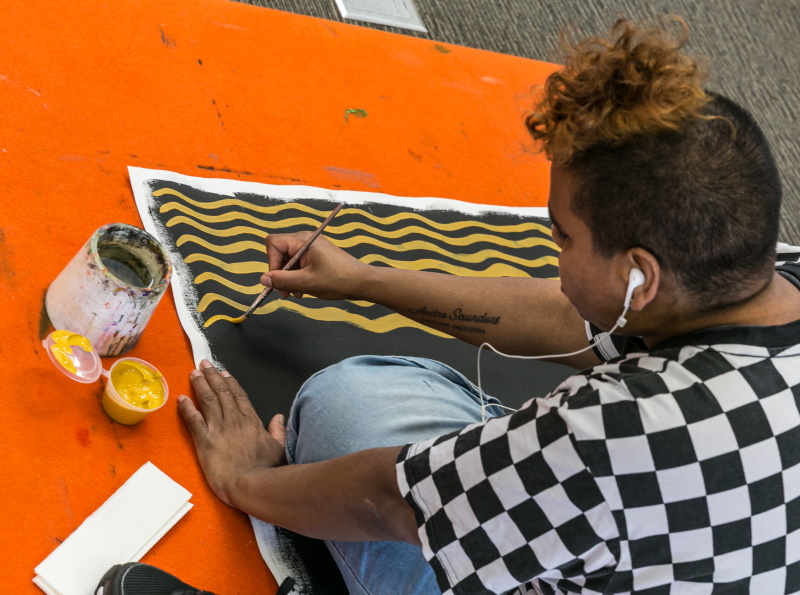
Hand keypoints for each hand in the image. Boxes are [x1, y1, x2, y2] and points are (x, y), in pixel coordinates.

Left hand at [178, 360, 286, 506]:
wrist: (252, 484)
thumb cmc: (268, 470)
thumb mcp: (279, 448)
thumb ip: (278, 431)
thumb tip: (279, 417)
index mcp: (252, 421)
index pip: (239, 396)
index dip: (230, 382)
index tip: (223, 372)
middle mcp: (234, 420)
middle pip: (222, 393)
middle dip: (213, 377)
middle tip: (204, 364)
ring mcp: (219, 429)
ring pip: (208, 400)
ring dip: (200, 385)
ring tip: (193, 373)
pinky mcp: (205, 441)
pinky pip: (194, 420)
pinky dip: (187, 408)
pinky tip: (181, 399)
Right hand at [262, 232, 367, 299]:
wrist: (361, 283)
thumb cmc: (337, 280)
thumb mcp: (307, 282)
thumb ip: (283, 280)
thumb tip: (263, 279)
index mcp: (303, 240)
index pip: (273, 243)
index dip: (271, 262)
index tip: (278, 280)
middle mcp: (305, 241)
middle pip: (279, 253)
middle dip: (280, 274)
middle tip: (285, 292)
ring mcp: (310, 249)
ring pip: (288, 262)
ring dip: (288, 279)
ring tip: (296, 294)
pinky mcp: (315, 257)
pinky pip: (298, 265)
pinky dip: (297, 278)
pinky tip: (302, 291)